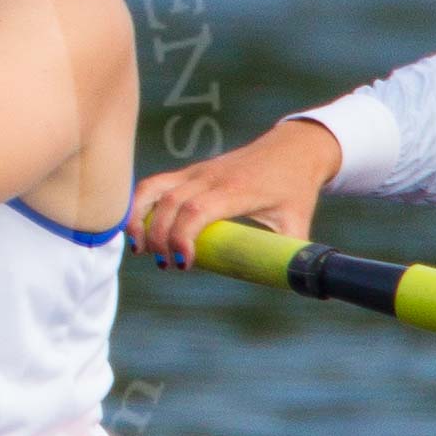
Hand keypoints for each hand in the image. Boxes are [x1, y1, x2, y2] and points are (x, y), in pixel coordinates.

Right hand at [129, 118, 342, 268]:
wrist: (294, 149)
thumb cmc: (296, 188)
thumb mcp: (297, 224)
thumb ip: (286, 254)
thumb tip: (282, 286)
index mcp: (235, 190)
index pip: (195, 211)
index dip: (181, 238)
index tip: (184, 264)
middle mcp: (210, 177)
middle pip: (168, 204)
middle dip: (158, 238)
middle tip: (165, 266)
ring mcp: (195, 171)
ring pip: (152, 189)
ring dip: (138, 219)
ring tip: (139, 249)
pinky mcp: (188, 172)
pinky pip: (153, 185)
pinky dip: (139, 206)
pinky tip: (139, 230)